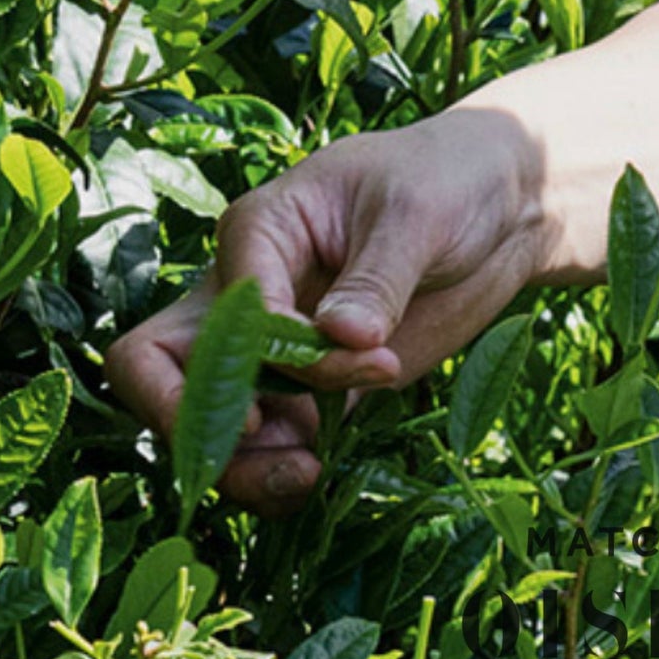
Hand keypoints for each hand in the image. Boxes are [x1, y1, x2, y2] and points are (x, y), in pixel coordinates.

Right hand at [104, 109, 546, 513]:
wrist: (496, 210)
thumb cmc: (447, 184)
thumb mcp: (415, 216)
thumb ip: (374, 279)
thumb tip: (341, 336)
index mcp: (256, 235)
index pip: (219, 314)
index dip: (266, 355)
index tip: (352, 351)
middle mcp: (245, 295)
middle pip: (162, 372)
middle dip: (198, 424)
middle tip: (266, 449)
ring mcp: (273, 350)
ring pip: (210, 422)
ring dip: (241, 464)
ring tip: (310, 474)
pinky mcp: (313, 390)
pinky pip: (268, 447)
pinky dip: (277, 472)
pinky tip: (320, 474)